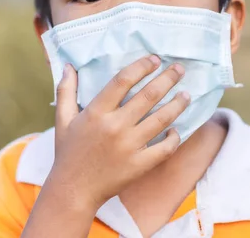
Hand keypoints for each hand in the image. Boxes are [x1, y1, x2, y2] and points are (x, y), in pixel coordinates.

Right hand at [48, 55, 189, 210]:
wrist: (73, 191)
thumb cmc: (68, 152)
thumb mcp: (63, 119)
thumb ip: (65, 91)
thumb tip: (69, 65)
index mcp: (96, 112)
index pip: (123, 80)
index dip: (142, 67)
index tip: (155, 59)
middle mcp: (115, 126)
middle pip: (149, 95)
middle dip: (167, 79)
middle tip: (179, 69)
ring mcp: (129, 146)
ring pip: (162, 118)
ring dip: (177, 104)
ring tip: (186, 94)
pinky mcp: (140, 165)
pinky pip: (165, 148)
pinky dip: (174, 137)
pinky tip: (176, 129)